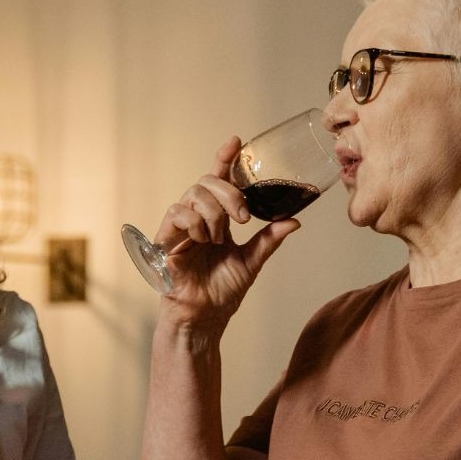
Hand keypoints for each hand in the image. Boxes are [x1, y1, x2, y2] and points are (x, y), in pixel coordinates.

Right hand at [156, 137, 299, 331]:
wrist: (204, 318)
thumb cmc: (223, 293)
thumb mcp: (252, 262)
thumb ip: (269, 239)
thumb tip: (294, 221)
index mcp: (218, 218)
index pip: (220, 180)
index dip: (226, 159)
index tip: (236, 141)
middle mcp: (198, 217)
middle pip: (207, 180)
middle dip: (228, 192)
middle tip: (243, 217)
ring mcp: (181, 226)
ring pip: (193, 194)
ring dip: (213, 212)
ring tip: (219, 238)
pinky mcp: (166, 238)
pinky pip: (177, 212)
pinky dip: (194, 222)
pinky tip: (203, 239)